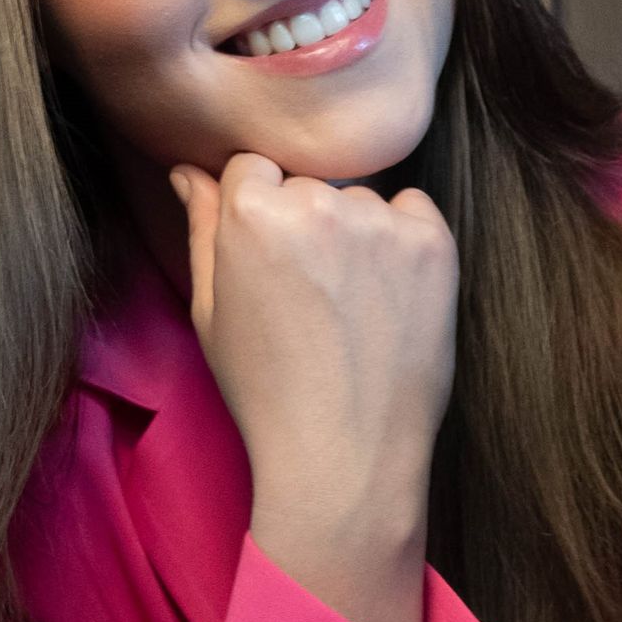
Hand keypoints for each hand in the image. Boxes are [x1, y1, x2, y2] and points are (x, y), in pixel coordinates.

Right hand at [167, 153, 458, 518]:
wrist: (345, 453)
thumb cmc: (266, 391)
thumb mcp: (211, 312)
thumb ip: (202, 229)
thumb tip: (189, 171)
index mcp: (251, 213)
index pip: (252, 168)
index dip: (257, 213)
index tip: (269, 260)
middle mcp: (317, 203)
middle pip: (308, 186)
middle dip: (306, 224)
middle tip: (311, 295)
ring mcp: (380, 222)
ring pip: (361, 201)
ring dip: (356, 236)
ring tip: (351, 307)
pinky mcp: (432, 243)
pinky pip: (413, 212)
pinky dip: (403, 242)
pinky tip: (388, 298)